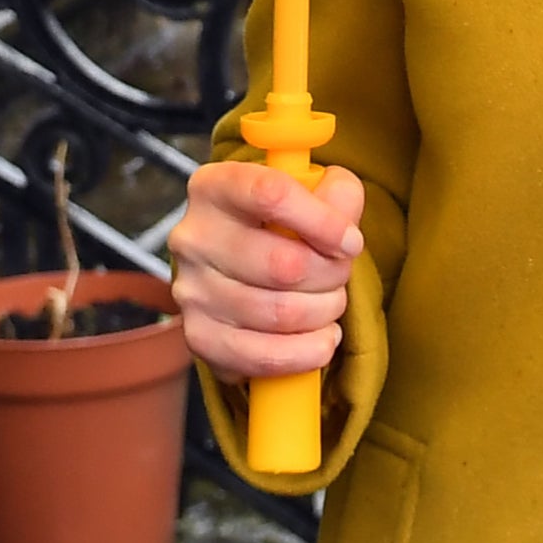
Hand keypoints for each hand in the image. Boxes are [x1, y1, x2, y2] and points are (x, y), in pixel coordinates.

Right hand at [170, 161, 365, 382]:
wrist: (242, 269)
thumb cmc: (282, 226)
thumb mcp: (311, 194)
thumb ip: (337, 193)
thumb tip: (345, 224)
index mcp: (215, 187)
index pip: (272, 195)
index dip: (324, 222)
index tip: (351, 242)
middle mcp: (193, 237)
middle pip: (284, 264)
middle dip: (332, 275)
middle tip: (340, 275)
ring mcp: (190, 291)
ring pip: (281, 313)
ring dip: (324, 312)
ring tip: (330, 303)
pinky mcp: (199, 337)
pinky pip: (265, 355)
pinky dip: (308, 352)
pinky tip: (321, 338)